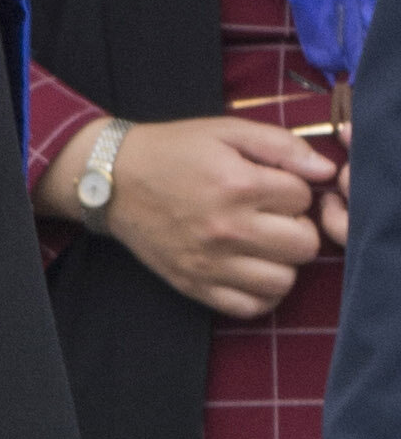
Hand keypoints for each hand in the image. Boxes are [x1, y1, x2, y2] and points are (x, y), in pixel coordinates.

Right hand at [89, 110, 339, 315]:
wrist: (112, 180)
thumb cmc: (173, 150)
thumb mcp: (226, 131)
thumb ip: (281, 145)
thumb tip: (326, 171)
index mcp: (238, 185)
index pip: (304, 198)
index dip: (294, 188)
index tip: (272, 184)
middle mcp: (227, 228)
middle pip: (304, 244)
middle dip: (296, 226)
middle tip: (273, 215)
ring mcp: (210, 262)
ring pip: (284, 281)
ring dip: (282, 262)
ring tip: (263, 244)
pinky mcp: (195, 285)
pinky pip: (251, 307)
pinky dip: (261, 294)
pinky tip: (252, 270)